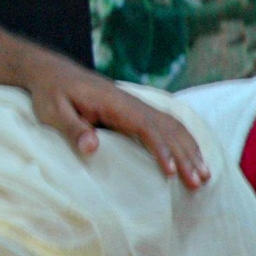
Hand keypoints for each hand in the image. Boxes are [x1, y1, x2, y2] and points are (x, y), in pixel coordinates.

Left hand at [27, 61, 211, 188]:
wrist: (52, 73)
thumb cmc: (50, 94)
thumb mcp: (53, 112)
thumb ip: (73, 129)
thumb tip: (93, 147)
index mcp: (113, 102)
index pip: (145, 126)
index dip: (160, 149)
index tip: (171, 172)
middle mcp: (130, 102)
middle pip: (166, 127)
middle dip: (184, 155)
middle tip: (198, 182)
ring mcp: (134, 105)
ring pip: (171, 126)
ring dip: (190, 149)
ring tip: (205, 175)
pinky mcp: (133, 111)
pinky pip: (165, 124)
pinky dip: (183, 140)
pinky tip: (193, 155)